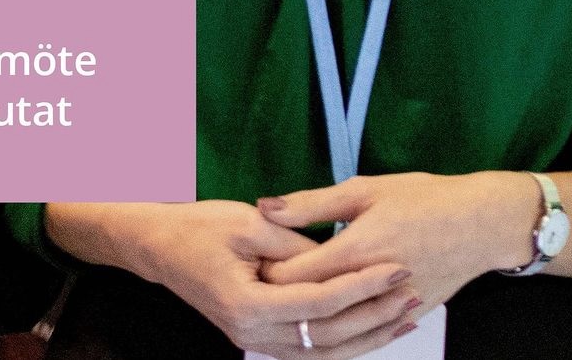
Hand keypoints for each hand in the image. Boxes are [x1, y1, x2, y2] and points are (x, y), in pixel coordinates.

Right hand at [45, 199, 418, 358]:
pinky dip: (344, 339)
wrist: (160, 247)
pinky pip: (309, 346)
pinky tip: (371, 327)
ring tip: (406, 314)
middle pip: (327, 335)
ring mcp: (255, 340)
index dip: (362, 284)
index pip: (320, 302)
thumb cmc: (199, 228)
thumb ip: (292, 242)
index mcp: (249, 305)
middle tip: (411, 291)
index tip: (396, 265)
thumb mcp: (247, 224)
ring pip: (322, 351)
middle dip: (374, 315)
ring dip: (367, 335)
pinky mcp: (259, 335)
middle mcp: (253, 334)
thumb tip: (334, 252)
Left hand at [259, 172, 541, 327]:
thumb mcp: (365, 189)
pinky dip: (344, 332)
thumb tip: (265, 206)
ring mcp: (391, 309)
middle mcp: (370, 288)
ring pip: (338, 331)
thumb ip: (312, 204)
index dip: (267, 271)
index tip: (254, 261)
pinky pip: (367, 336)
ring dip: (312, 319)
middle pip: (311, 307)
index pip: (294, 276)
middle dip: (284, 297)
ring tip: (291, 303)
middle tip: (262, 283)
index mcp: (355, 251)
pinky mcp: (408, 317)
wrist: (481, 222)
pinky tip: (329, 323)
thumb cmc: (423, 197)